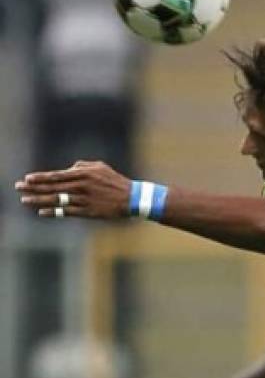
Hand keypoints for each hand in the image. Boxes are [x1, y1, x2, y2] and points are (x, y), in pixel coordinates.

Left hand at [16, 160, 132, 218]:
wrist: (133, 198)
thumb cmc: (116, 182)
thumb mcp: (100, 167)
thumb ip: (82, 166)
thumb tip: (68, 169)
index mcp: (84, 174)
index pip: (57, 175)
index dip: (41, 177)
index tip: (27, 179)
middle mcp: (81, 186)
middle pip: (52, 187)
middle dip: (33, 188)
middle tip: (18, 188)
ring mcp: (84, 199)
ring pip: (57, 200)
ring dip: (39, 200)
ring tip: (25, 201)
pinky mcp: (88, 211)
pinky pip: (67, 212)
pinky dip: (54, 212)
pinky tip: (42, 212)